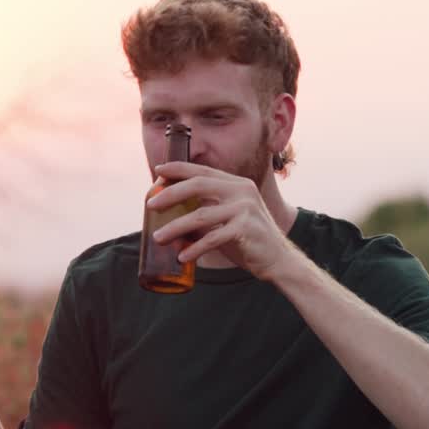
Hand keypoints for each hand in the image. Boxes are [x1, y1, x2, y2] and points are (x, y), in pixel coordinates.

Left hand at [147, 161, 295, 279]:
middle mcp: (241, 191)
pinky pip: (212, 238)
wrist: (278, 260)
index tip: (158, 171)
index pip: (203, 170)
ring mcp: (245, 209)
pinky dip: (194, 248)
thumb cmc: (247, 240)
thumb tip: (169, 216)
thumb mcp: (226, 219)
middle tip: (150, 205)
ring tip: (158, 237)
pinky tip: (182, 257)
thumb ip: (205, 211)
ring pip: (200, 215)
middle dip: (170, 194)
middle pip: (198, 185)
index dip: (179, 168)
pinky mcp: (246, 229)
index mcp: (236, 184)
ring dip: (175, 227)